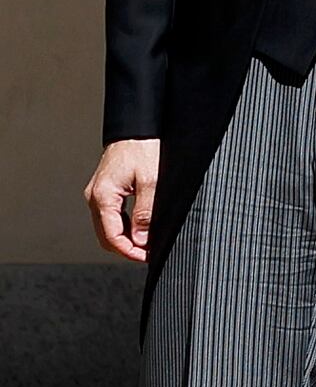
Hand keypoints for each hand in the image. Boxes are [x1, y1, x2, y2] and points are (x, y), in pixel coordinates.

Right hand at [83, 140, 158, 265]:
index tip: (147, 257)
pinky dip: (124, 226)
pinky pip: (111, 215)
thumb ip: (145, 212)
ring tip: (147, 244)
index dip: (129, 251)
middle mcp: (95, 197)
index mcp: (102, 197)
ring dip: (126, 238)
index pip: (111, 236)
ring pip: (108, 227)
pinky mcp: (106, 190)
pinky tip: (140, 229)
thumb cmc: (143, 149)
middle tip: (149, 254)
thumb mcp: (151, 182)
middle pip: (106, 235)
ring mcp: (98, 194)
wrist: (137, 129)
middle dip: (126, 248)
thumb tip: (142, 240)